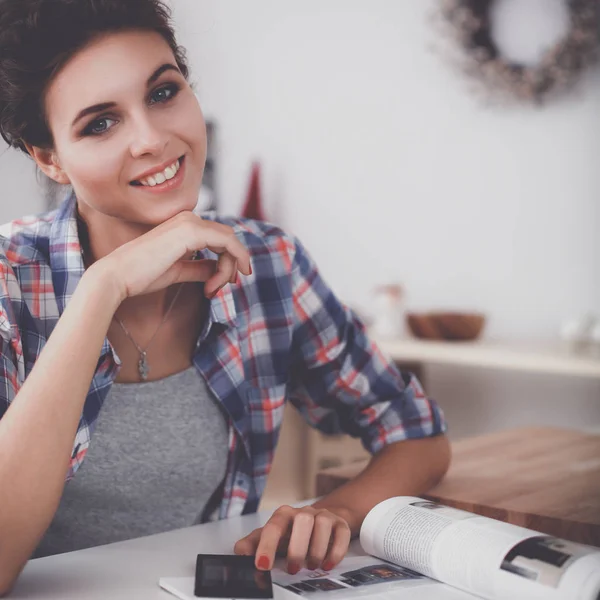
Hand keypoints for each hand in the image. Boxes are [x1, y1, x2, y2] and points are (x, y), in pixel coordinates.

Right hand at [95, 211, 250, 300]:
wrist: (117, 276)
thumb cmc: (141, 275)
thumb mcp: (178, 271)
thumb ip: (199, 268)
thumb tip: (217, 269)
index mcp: (183, 225)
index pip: (219, 238)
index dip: (227, 261)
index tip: (219, 285)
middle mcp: (188, 218)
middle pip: (228, 239)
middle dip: (232, 264)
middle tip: (222, 287)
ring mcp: (190, 222)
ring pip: (230, 241)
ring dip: (230, 267)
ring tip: (213, 288)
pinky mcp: (191, 231)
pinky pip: (227, 242)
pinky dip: (230, 263)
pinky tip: (219, 282)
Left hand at [233, 505, 351, 573]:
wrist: (317, 521)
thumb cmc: (289, 533)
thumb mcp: (268, 537)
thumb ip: (252, 545)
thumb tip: (239, 553)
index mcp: (283, 515)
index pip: (274, 526)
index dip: (267, 546)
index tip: (262, 565)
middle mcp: (303, 512)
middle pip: (302, 521)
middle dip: (297, 548)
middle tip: (293, 569)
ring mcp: (323, 516)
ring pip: (322, 525)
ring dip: (316, 550)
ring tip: (311, 566)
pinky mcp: (340, 524)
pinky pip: (342, 533)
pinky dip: (335, 551)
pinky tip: (328, 564)